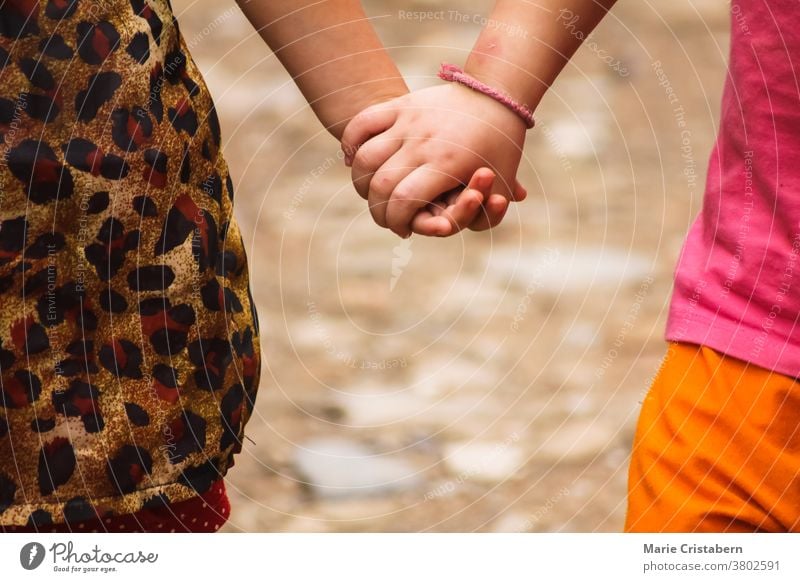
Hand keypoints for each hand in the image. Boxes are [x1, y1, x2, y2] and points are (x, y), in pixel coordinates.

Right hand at [341, 82, 527, 237]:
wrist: (496, 95)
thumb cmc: (499, 149)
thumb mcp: (502, 185)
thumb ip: (480, 216)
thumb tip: (445, 228)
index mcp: (447, 163)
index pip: (404, 202)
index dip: (397, 222)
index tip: (404, 230)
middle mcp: (423, 141)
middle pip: (380, 185)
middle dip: (379, 211)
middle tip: (388, 218)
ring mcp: (408, 121)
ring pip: (364, 158)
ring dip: (362, 184)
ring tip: (373, 193)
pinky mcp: (400, 104)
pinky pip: (361, 124)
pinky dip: (350, 144)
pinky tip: (354, 161)